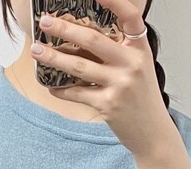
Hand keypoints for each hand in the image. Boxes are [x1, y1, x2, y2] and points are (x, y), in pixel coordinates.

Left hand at [30, 1, 170, 158]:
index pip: (130, 16)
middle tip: (45, 22)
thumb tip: (81, 37)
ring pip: (79, 66)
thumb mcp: (138, 68)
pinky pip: (78, 93)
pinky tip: (50, 85)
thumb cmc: (142, 99)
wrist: (153, 133)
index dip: (114, 2)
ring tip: (36, 51)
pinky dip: (62, 89)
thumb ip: (117, 51)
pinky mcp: (108, 105)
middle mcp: (132, 63)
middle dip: (65, 29)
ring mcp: (120, 85)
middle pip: (93, 40)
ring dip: (54, 57)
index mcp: (140, 48)